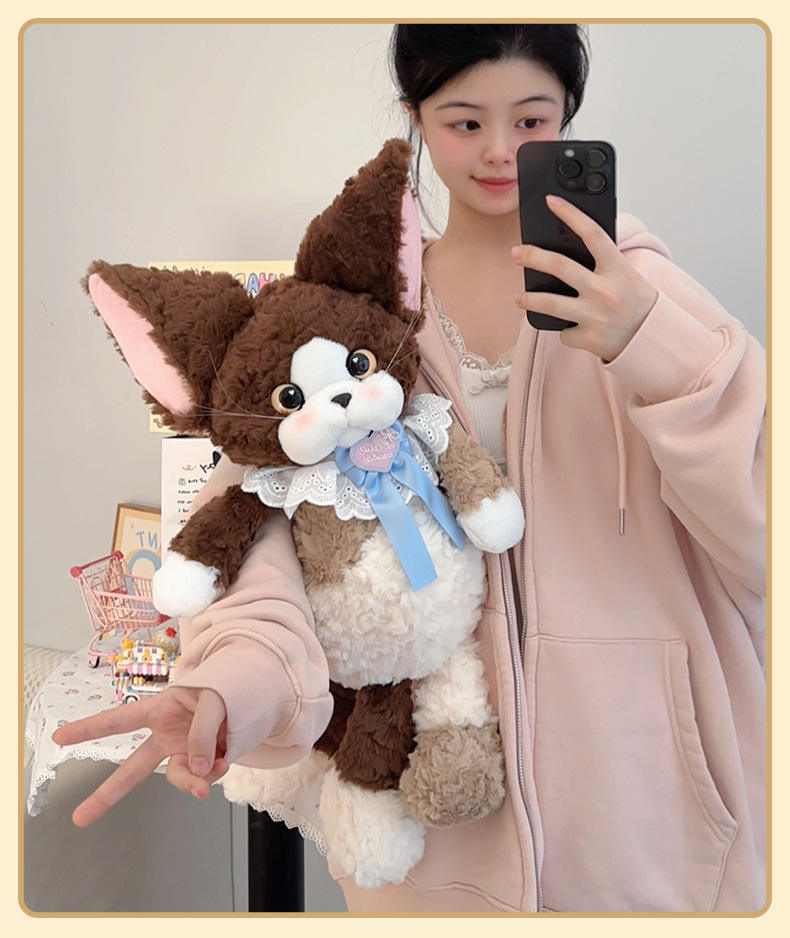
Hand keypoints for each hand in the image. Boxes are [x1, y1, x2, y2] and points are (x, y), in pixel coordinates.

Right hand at [51, 686, 228, 826]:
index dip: (88, 728)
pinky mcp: (202, 763)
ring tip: (215, 766)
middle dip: (107, 793)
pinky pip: (202, 778)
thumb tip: (194, 769)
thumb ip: (201, 732)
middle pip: (132, 767)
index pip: (119, 720)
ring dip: (193, 781)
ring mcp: (183, 751)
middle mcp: (166, 734)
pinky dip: (215, 772)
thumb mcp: (215, 698)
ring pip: (178, 777)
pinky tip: (226, 756)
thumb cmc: (228, 687)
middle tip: (80, 817)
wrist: (257, 696)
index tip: (59, 737)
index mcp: (161, 709)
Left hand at [512, 194, 657, 361]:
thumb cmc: (635, 301)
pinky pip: (564, 332)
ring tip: (519, 297)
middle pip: (559, 266)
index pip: (591, 233)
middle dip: (532, 257)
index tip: (551, 201)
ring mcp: (595, 315)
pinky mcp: (588, 338)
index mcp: (617, 268)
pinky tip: (572, 329)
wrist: (651, 337)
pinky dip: (565, 330)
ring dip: (529, 299)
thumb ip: (602, 263)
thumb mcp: (626, 274)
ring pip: (550, 303)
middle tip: (516, 253)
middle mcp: (604, 290)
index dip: (570, 214)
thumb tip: (565, 248)